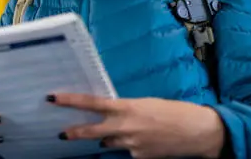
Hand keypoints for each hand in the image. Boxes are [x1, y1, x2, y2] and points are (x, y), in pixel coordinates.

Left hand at [49, 94, 224, 158]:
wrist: (198, 131)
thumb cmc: (173, 111)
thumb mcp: (145, 103)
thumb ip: (125, 110)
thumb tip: (113, 115)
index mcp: (126, 107)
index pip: (91, 103)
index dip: (70, 100)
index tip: (53, 98)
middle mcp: (125, 127)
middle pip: (91, 131)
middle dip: (74, 132)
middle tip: (62, 134)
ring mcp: (131, 145)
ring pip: (109, 143)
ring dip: (108, 139)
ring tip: (123, 132)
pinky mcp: (139, 158)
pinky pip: (127, 152)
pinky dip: (130, 147)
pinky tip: (145, 141)